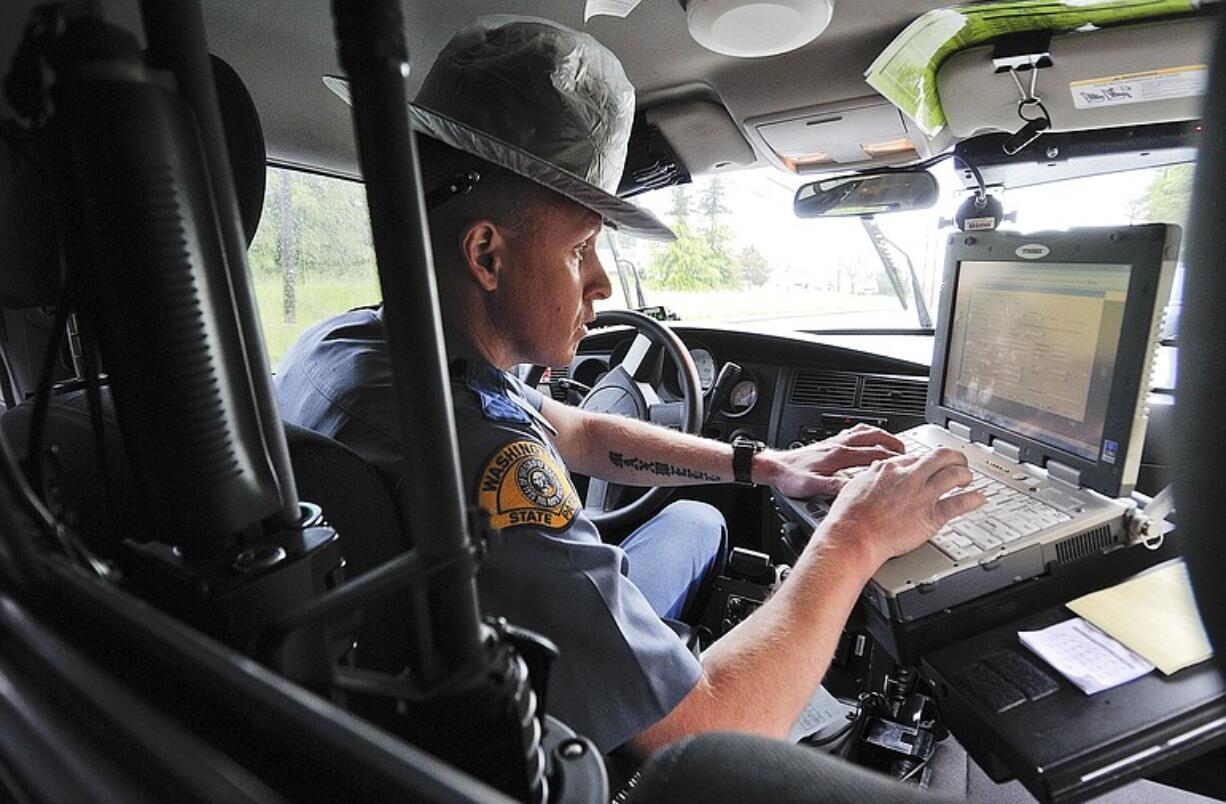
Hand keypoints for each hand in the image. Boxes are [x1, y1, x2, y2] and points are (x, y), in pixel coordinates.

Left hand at [757, 423, 904, 497]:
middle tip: (906, 451)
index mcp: (838, 455)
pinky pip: (853, 432)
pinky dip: (866, 434)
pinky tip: (867, 439)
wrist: (773, 467)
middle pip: (872, 436)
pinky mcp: (829, 442)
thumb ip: (833, 488)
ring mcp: (834, 441)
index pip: (872, 453)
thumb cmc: (790, 477)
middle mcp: (838, 444)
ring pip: (864, 431)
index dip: (892, 459)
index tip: (906, 464)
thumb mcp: (811, 487)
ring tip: (892, 443)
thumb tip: (854, 490)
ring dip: (881, 435)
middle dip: (892, 442)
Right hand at [815, 447, 985, 570]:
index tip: (929, 466)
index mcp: (890, 469)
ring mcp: (922, 495)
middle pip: (940, 456)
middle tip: (958, 461)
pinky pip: (959, 503)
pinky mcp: (931, 515)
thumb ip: (871, 476)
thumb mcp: (855, 484)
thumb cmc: (850, 516)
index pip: (916, 456)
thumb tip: (876, 469)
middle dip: (954, 457)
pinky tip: (978, 499)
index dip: (925, 460)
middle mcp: (909, 477)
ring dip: (965, 474)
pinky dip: (973, 500)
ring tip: (968, 478)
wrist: (854, 536)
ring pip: (954, 474)